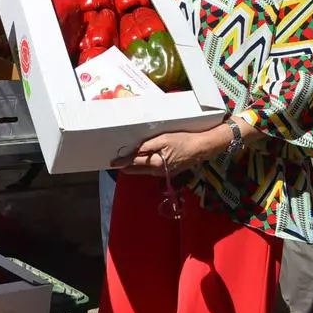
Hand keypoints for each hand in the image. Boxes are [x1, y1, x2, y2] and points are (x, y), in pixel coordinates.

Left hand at [113, 126, 229, 175]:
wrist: (202, 148)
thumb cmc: (183, 140)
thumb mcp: (162, 139)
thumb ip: (145, 146)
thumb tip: (130, 152)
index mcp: (154, 163)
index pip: (132, 163)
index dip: (121, 161)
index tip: (111, 161)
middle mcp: (156, 172)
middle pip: (135, 169)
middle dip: (124, 164)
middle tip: (115, 157)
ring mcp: (162, 173)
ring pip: (142, 170)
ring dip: (133, 164)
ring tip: (126, 155)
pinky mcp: (167, 172)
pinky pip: (151, 169)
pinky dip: (143, 164)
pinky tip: (141, 156)